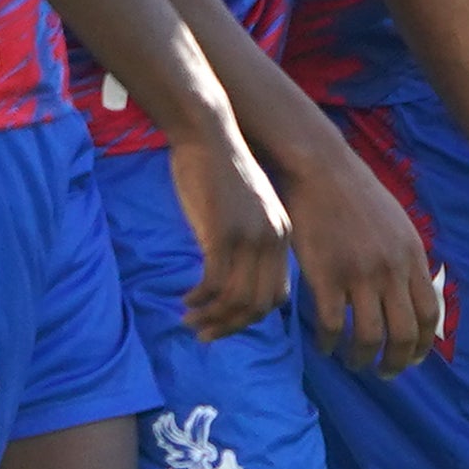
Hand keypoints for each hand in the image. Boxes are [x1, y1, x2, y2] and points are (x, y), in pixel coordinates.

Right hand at [167, 127, 292, 340]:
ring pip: (236, 300)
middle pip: (259, 305)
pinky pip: (215, 283)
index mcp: (282, 236)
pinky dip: (200, 299)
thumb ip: (247, 242)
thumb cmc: (219, 171)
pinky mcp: (223, 232)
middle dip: (229, 327)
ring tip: (189, 320)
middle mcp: (272, 240)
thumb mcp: (245, 211)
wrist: (208, 134)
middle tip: (203, 333)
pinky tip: (186, 299)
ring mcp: (249, 237)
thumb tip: (231, 282)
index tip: (224, 323)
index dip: (250, 318)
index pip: (276, 296)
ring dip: (211, 317)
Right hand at [280, 139, 442, 375]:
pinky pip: (331, 325)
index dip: (423, 345)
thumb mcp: (397, 224)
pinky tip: (323, 345)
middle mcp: (391, 269)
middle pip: (403, 334)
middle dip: (397, 362)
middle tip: (385, 373)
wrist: (321, 169)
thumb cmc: (357, 195)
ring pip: (368, 337)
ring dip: (362, 359)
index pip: (428, 314)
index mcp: (412, 257)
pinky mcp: (326, 275)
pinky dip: (328, 343)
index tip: (413, 360)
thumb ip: (407, 259)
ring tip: (354, 363)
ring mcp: (359, 274)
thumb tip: (413, 291)